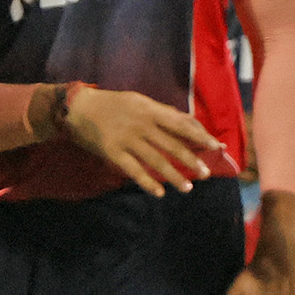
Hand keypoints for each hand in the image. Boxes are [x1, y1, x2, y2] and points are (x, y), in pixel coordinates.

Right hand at [62, 86, 219, 195]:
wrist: (78, 108)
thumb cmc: (113, 104)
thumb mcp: (139, 101)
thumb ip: (162, 113)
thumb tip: (188, 123)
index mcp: (150, 109)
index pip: (181, 124)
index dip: (200, 136)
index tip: (216, 147)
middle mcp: (141, 124)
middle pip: (172, 145)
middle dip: (191, 160)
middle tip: (206, 174)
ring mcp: (127, 139)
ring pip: (155, 160)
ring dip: (173, 176)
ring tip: (188, 188)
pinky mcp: (113, 152)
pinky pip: (133, 170)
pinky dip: (147, 182)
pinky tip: (159, 193)